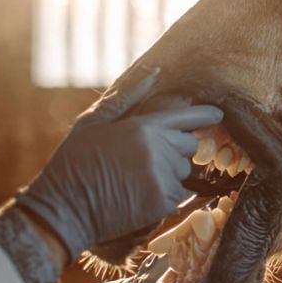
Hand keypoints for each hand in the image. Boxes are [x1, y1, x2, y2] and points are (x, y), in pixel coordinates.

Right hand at [17, 66, 222, 262]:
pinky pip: (177, 194)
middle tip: (141, 159)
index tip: (218, 115)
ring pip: (183, 171)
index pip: (187, 117)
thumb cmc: (74, 162)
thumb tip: (154, 71)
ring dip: (167, 173)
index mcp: (143, 126)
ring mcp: (163, 177)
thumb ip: (126, 97)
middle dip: (174, 149)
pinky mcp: (163, 202)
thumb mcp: (93, 123)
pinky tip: (137, 195)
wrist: (63, 210)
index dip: (205, 115)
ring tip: (134, 179)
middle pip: (189, 146)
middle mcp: (159, 149)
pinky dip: (163, 195)